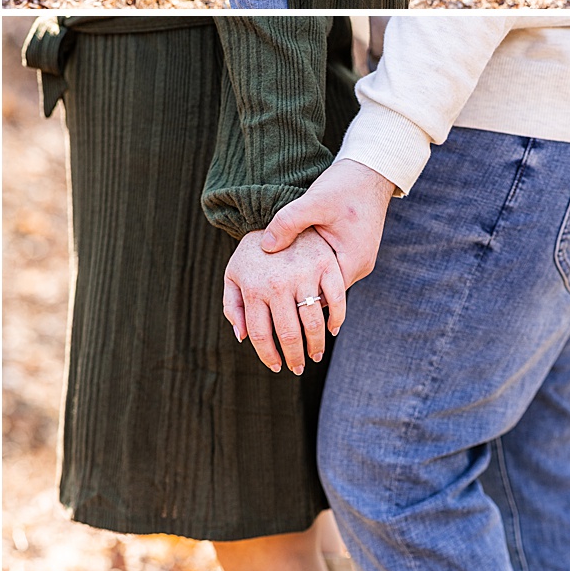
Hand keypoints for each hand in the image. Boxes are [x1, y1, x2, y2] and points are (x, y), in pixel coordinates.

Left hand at [224, 227, 345, 373]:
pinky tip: (333, 329)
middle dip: (293, 356)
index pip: (261, 334)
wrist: (282, 202)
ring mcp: (305, 273)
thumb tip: (242, 336)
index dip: (268, 355)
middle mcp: (279, 283)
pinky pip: (336, 298)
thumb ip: (233, 303)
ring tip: (316, 354)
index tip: (275, 366)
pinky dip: (337, 317)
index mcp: (254, 287)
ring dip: (316, 343)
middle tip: (298, 368)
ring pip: (313, 321)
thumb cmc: (252, 243)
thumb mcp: (234, 268)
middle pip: (288, 332)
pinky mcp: (327, 263)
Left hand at [261, 158, 396, 285]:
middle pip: (325, 292)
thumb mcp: (314, 202)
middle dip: (299, 291)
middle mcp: (360, 267)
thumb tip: (265, 246)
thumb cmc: (346, 186)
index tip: (274, 294)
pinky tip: (291, 262)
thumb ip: (289, 223)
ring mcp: (356, 260)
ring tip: (277, 279)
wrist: (369, 171)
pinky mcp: (351, 252)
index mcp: (354, 261)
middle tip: (271, 293)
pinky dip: (312, 267)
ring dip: (306, 279)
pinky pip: (329, 268)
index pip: (324, 296)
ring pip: (326, 281)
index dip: (298, 296)